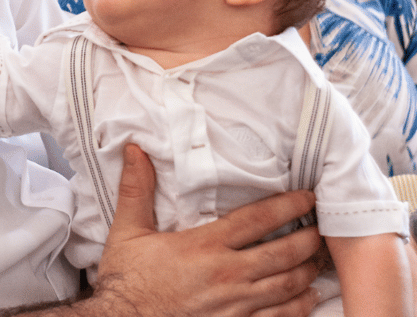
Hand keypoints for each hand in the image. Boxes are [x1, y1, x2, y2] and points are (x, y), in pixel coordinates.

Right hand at [88, 145, 322, 316]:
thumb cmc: (126, 281)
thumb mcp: (127, 231)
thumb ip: (135, 189)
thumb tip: (135, 149)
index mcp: (204, 246)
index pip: (255, 220)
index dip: (286, 206)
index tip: (307, 197)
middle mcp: (226, 276)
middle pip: (281, 255)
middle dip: (307, 240)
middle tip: (323, 228)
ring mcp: (235, 308)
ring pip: (286, 288)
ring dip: (308, 272)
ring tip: (321, 260)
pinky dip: (299, 308)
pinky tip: (308, 300)